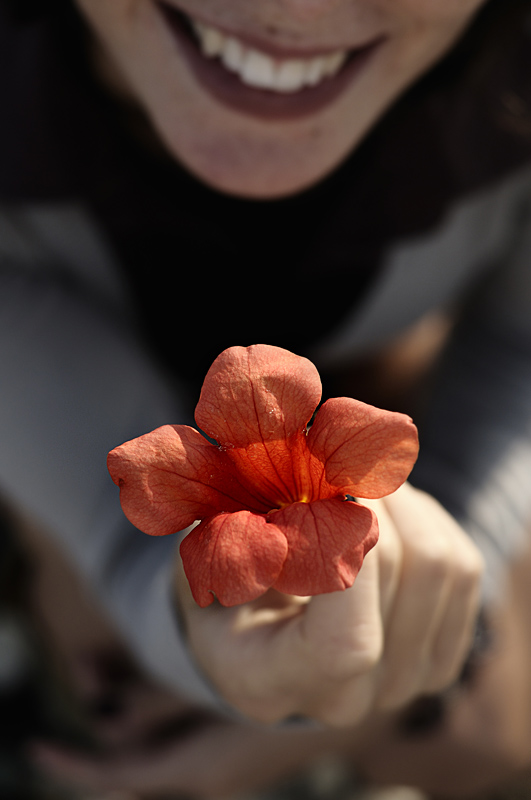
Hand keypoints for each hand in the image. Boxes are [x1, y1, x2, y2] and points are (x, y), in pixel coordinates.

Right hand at [177, 483, 483, 726]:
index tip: (316, 495)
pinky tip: (384, 519)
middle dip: (367, 499)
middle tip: (335, 464)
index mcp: (270, 683)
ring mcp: (401, 684)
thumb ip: (242, 527)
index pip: (346, 643)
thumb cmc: (228, 575)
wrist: (264, 621)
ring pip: (439, 564)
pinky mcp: (440, 658)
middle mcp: (344, 701)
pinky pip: (461, 567)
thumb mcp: (208, 550)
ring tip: (355, 488)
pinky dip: (424, 522)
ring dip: (399, 503)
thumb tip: (309, 493)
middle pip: (396, 573)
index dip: (344, 554)